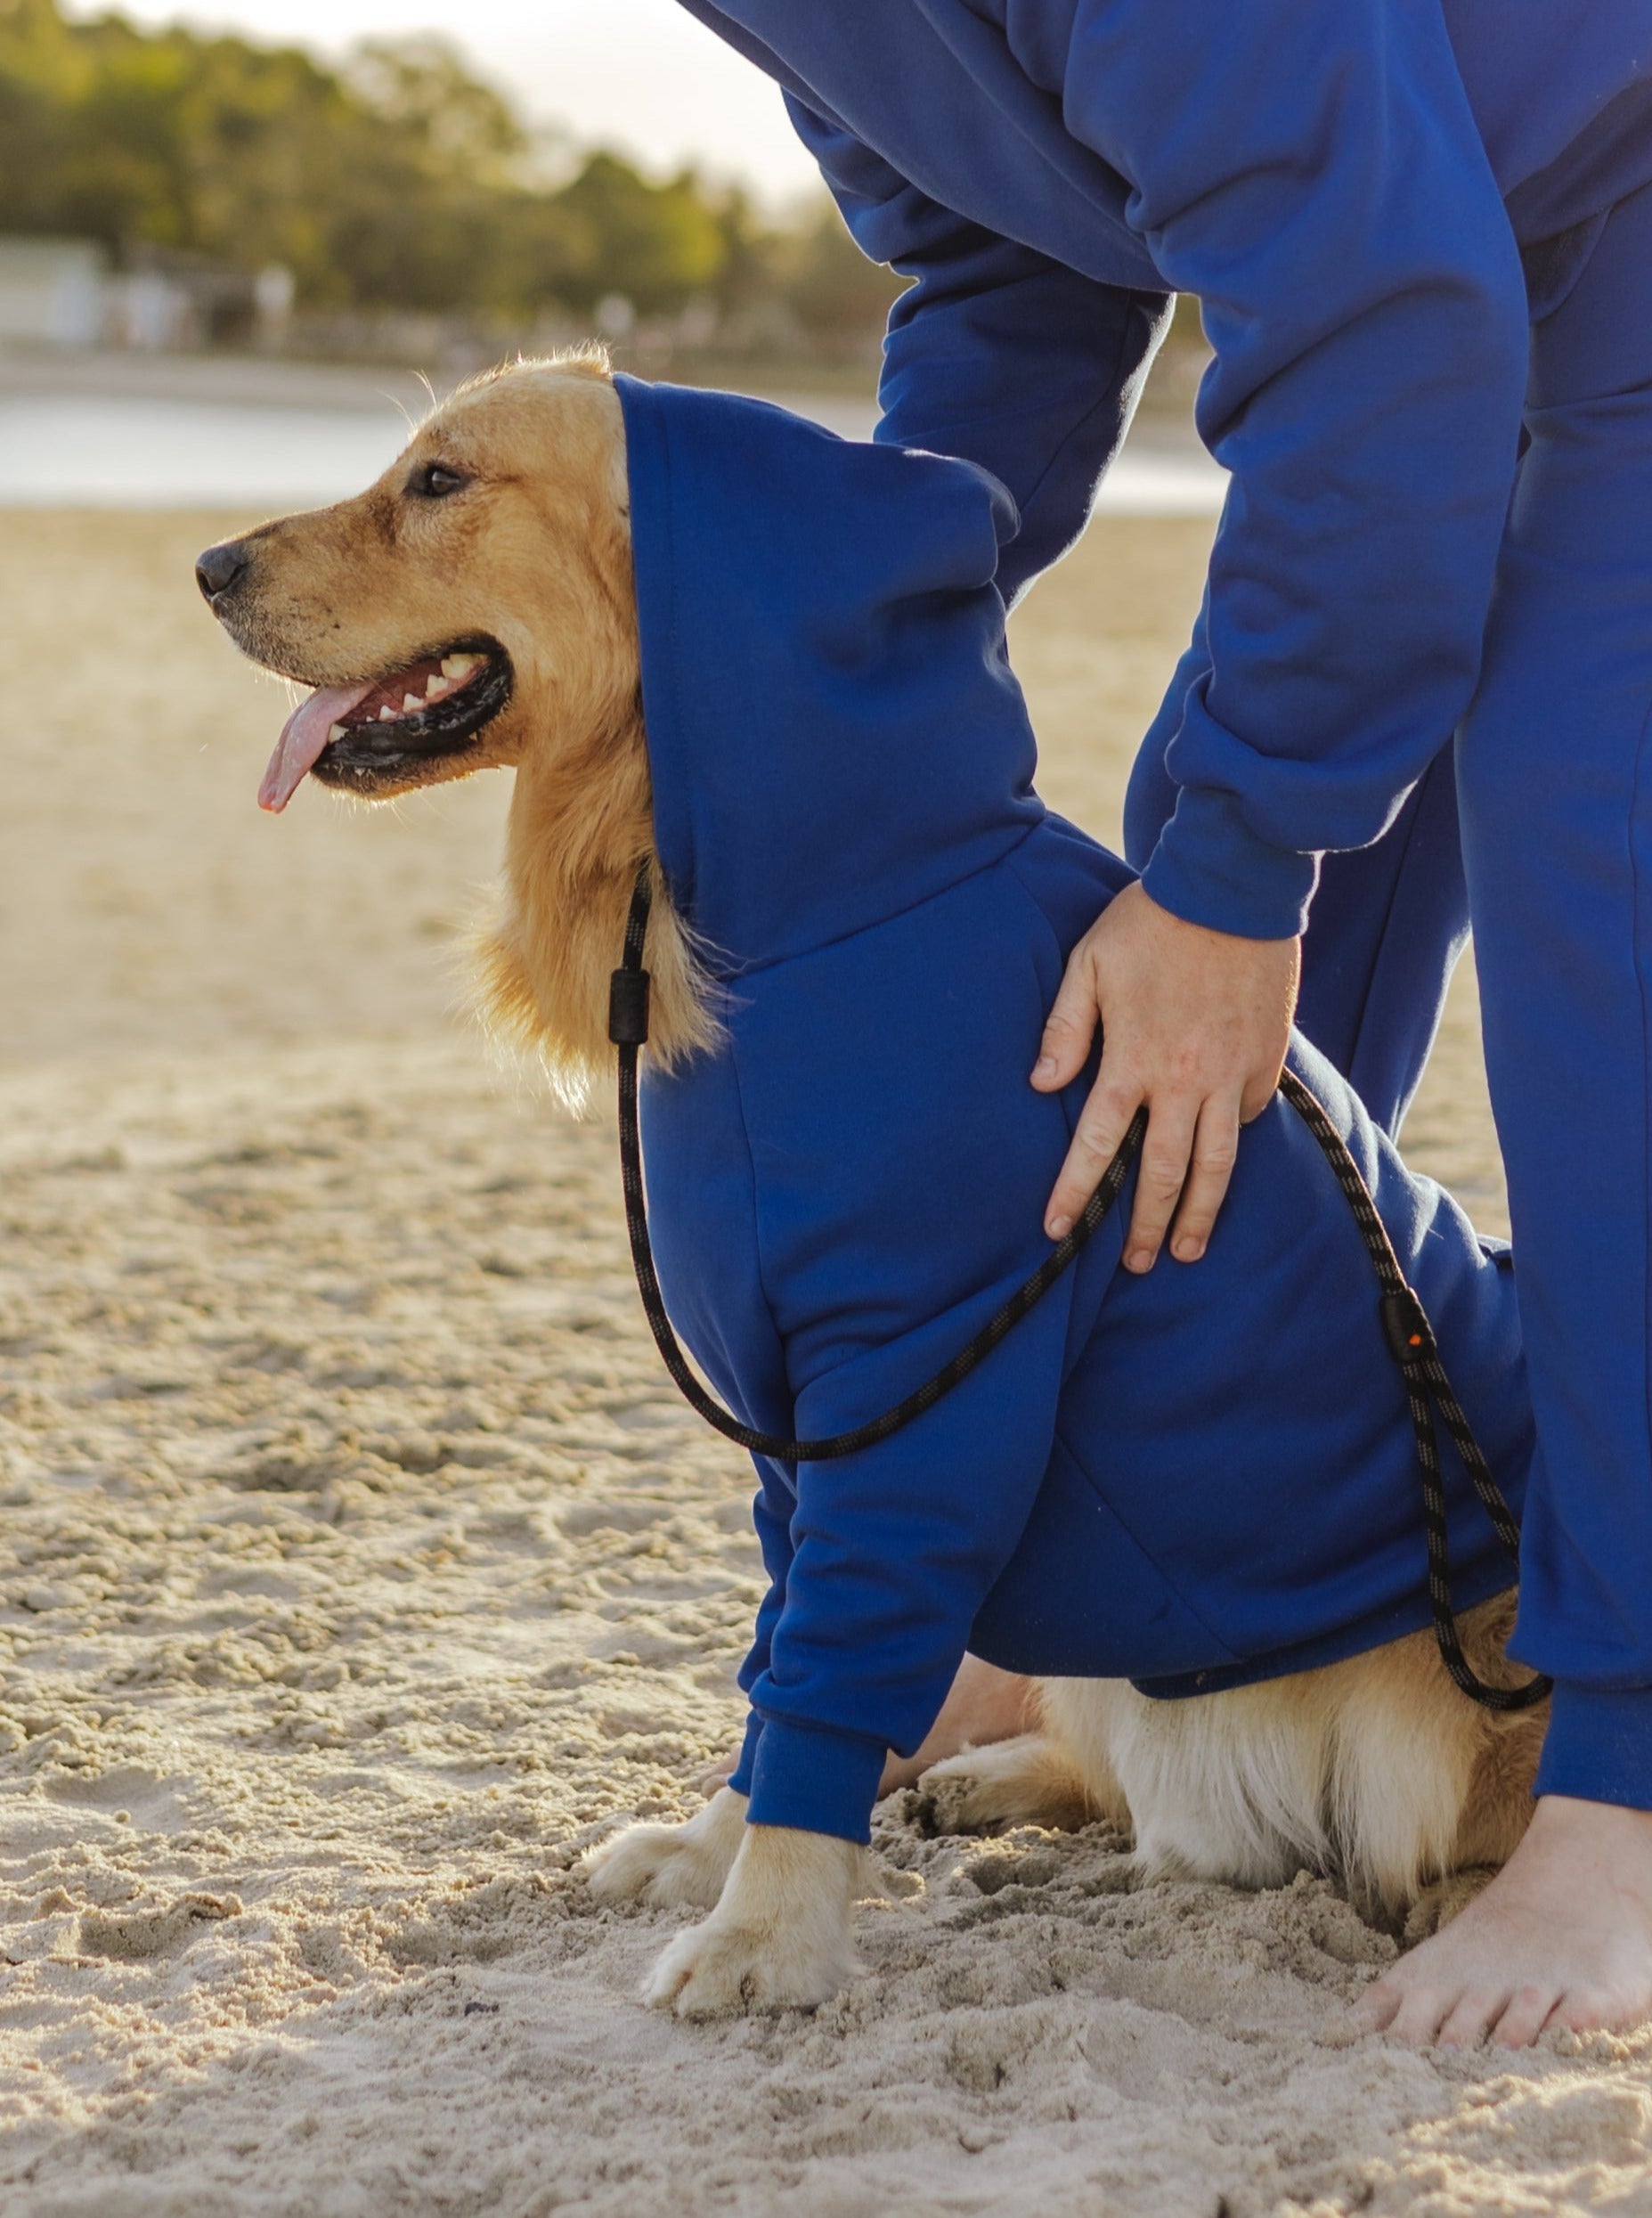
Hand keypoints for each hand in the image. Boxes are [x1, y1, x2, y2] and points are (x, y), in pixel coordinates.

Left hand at [1032, 881, 1298, 1271]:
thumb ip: (1064, 1030)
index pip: (1098, 1145)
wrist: (1232, 887)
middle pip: (1164, 1173)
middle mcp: (1183, 1079)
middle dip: (1147, 1226)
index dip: (1075, 1192)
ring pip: (1216, 1163)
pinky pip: (1247, 1118)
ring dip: (1201, 1213)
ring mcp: (1230, 1074)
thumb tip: (1041, 1085)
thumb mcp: (1087, 964)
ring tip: (1189, 1250)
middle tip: (1137, 1263)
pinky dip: (1232, 1146)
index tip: (1057, 1230)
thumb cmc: (1149, 921)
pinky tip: (1220, 1166)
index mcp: (1132, 1059)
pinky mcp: (1265, 1059)